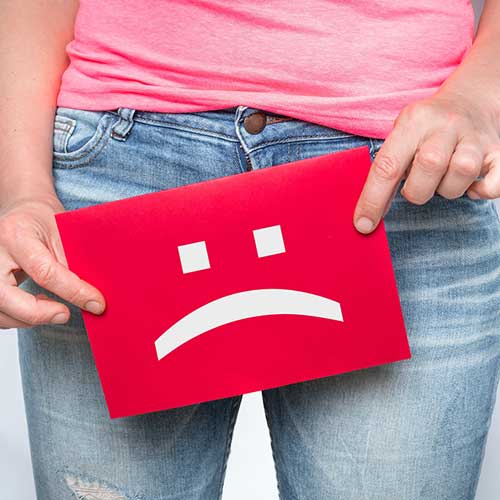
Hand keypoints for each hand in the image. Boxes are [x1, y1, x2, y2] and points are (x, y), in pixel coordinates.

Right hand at [0, 196, 105, 327]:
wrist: (19, 212)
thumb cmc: (40, 219)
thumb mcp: (61, 231)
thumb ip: (71, 260)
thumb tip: (91, 294)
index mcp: (16, 236)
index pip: (44, 272)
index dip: (72, 292)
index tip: (95, 304)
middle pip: (6, 297)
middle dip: (39, 314)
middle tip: (66, 314)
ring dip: (29, 319)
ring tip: (55, 309)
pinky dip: (18, 317)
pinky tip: (38, 307)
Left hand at [353, 93, 499, 233]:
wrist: (470, 100)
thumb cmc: (425, 130)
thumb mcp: (401, 135)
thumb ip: (387, 167)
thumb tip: (366, 215)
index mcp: (413, 122)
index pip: (387, 165)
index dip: (373, 200)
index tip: (363, 225)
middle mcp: (445, 125)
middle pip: (427, 167)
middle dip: (416, 191)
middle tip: (417, 186)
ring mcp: (474, 136)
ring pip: (460, 173)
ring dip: (447, 189)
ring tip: (443, 179)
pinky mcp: (499, 151)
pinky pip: (494, 183)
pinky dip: (481, 192)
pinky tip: (471, 186)